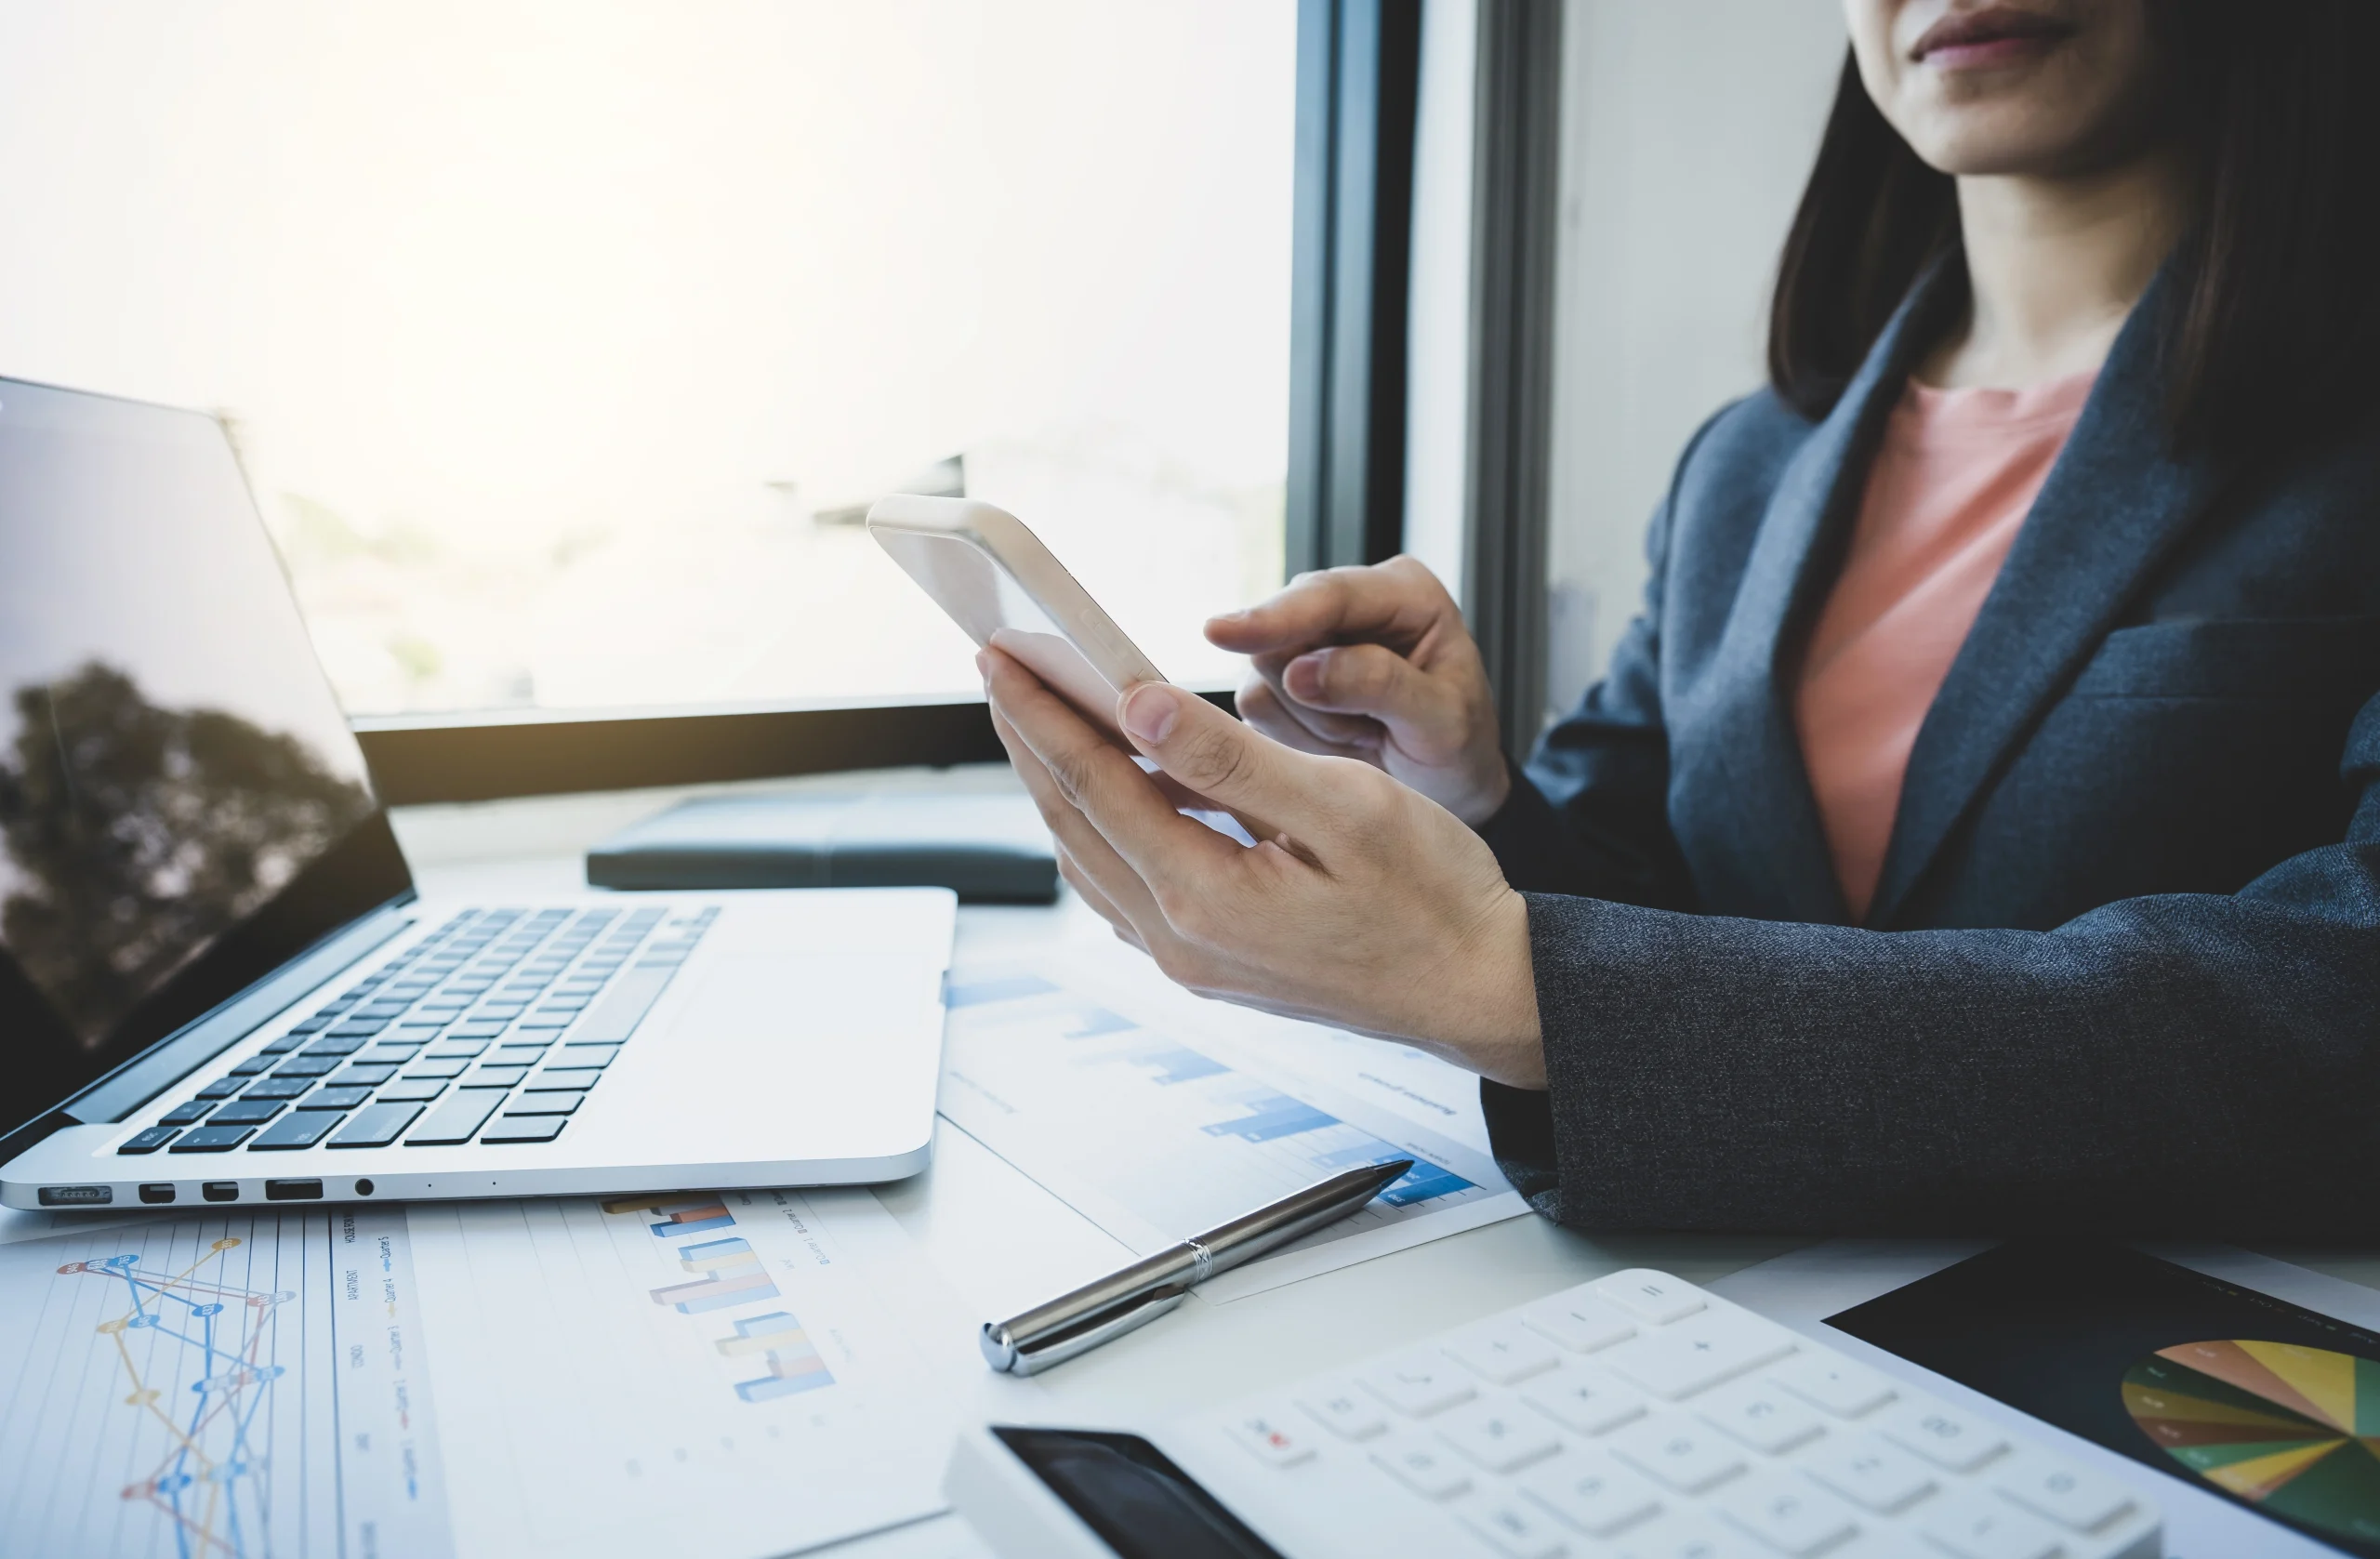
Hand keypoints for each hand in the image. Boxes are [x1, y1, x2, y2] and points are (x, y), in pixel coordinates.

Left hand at [981, 645, 1544, 1088]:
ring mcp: (1192, 960)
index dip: (1041, 712)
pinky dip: (1106, 826)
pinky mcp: (1213, 963)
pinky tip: (1118, 788)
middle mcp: (1181, 940)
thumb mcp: (1342, 806)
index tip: (999, 653)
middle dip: (1032, 740)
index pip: (1094, 785)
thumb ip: (1231, 758)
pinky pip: (1128, 887)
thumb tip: (1138, 705)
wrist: (1481, 987)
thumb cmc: (1434, 896)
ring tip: (1042, 717)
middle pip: (1075, 823)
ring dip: (1063, 785)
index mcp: (1206, 898)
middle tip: (1000, 670)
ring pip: (1094, 859)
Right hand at [1205, 555, 1510, 824]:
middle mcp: (1350, 604)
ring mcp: (1310, 639)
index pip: (1328, 595)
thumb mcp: (1443, 722)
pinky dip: (1295, 737)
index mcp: (1403, 592)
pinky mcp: (1281, 676)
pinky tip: (1339, 740)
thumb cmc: (1460, 747)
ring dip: (1310, 721)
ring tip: (1363, 733)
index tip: (1223, 633)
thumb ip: (1380, 686)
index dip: (1277, 617)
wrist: (1449, 786)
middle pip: (1281, 633)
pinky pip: (1256, 708)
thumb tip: (1301, 671)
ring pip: (1263, 674)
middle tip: (1370, 728)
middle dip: (1314, 696)